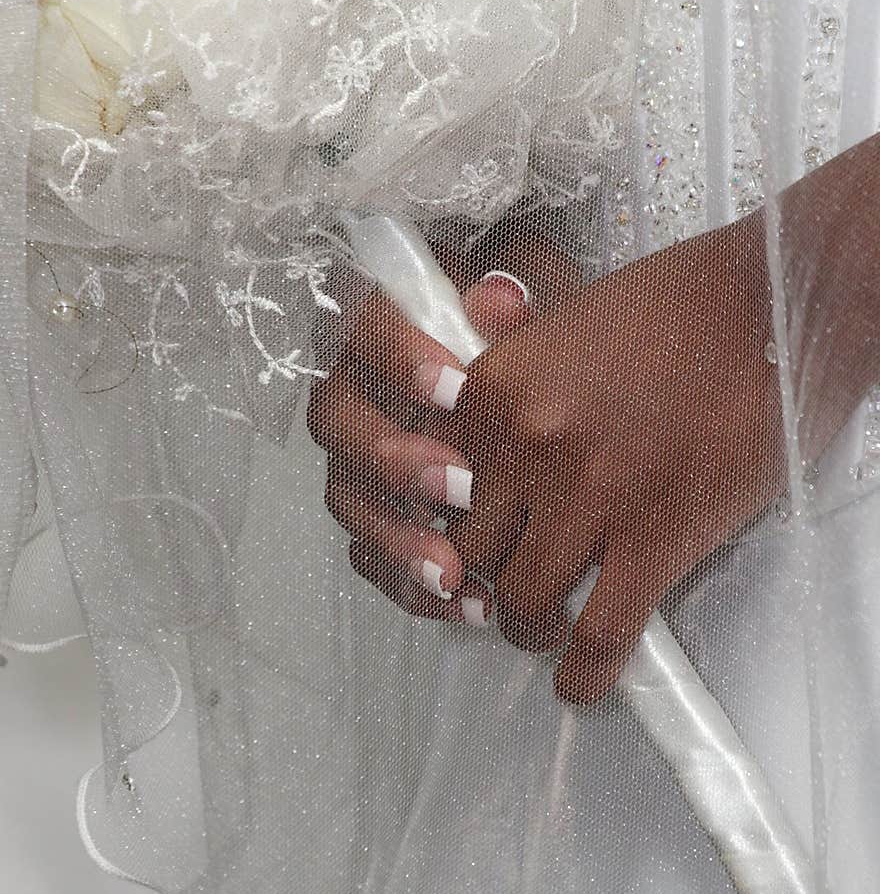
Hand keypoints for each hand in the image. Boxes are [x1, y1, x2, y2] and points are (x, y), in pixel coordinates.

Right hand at [308, 232, 580, 621]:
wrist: (541, 376)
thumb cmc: (528, 325)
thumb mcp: (536, 292)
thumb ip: (518, 292)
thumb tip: (502, 300)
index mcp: (378, 320)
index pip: (363, 325)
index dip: (398, 359)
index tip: (455, 388)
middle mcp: (352, 387)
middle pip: (337, 423)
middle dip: (395, 461)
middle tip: (460, 488)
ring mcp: (356, 455)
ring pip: (349, 499)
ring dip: (396, 538)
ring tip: (452, 570)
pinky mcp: (373, 511)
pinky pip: (371, 553)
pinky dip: (409, 583)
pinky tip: (462, 601)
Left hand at [450, 220, 786, 703]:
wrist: (775, 301)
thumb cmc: (684, 305)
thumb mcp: (564, 322)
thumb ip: (508, 379)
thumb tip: (475, 434)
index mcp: (497, 387)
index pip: (430, 484)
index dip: (441, 524)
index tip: (456, 542)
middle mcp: (527, 444)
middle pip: (469, 550)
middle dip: (480, 581)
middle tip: (500, 589)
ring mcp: (589, 495)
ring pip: (524, 601)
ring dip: (529, 627)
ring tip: (544, 629)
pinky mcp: (655, 538)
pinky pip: (599, 633)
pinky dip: (584, 673)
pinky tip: (579, 684)